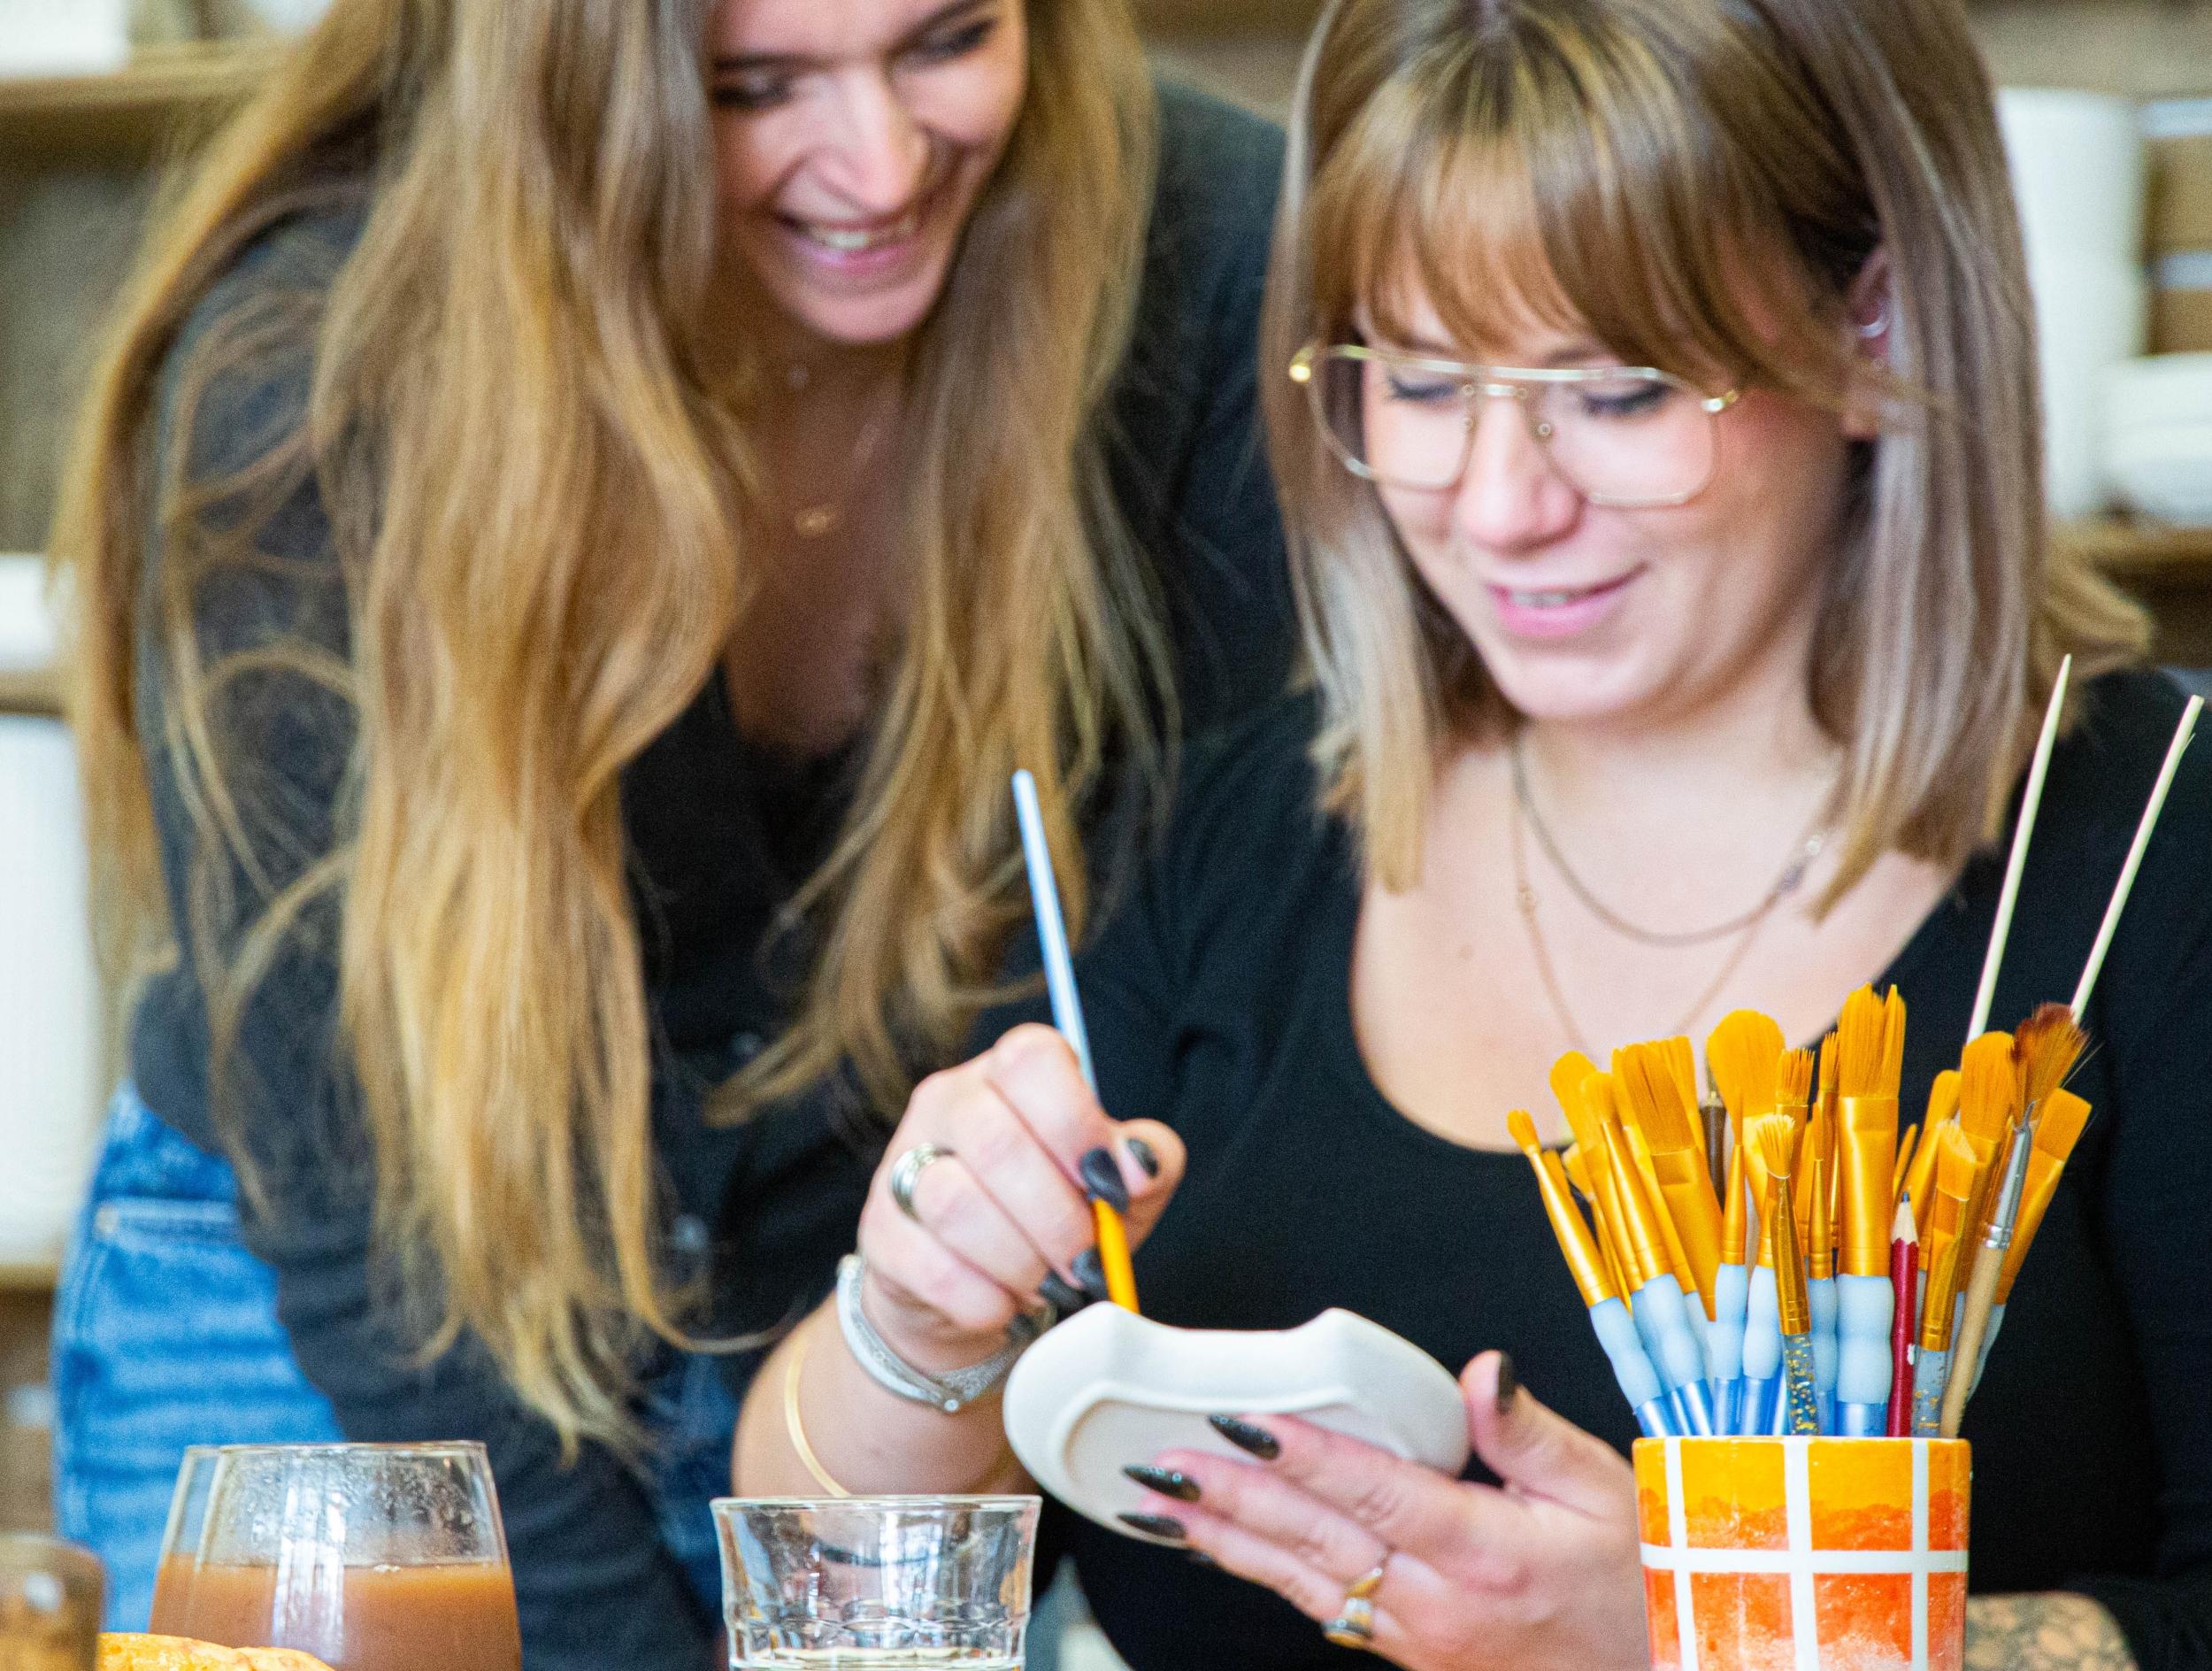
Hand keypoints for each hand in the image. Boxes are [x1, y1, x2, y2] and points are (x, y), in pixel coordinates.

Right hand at [857, 1023, 1183, 1373]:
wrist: (972, 1290)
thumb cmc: (1054, 1218)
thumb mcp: (1113, 1184)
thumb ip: (1145, 1162)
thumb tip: (1139, 1166)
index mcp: (1008, 1072)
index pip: (1031, 1060)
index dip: (1077, 1124)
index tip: (1112, 1185)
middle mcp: (948, 1102)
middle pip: (997, 1143)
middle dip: (1058, 1219)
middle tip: (1088, 1262)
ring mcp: (903, 1164)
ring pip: (955, 1204)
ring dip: (1021, 1261)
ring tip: (1050, 1285)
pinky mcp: (881, 1234)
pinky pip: (932, 1268)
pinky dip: (985, 1299)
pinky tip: (1008, 1305)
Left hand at [1131, 1352, 1647, 1670]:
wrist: (1660, 1670)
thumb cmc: (1637, 1579)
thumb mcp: (1606, 1491)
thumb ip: (1531, 1431)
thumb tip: (1482, 1371)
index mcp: (1487, 1554)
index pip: (1374, 1492)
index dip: (1302, 1454)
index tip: (1242, 1420)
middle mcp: (1440, 1603)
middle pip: (1315, 1541)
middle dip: (1231, 1498)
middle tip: (1163, 1461)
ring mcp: (1417, 1638)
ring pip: (1302, 1582)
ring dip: (1224, 1540)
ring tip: (1160, 1504)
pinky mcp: (1408, 1655)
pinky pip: (1319, 1609)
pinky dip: (1261, 1574)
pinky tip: (1218, 1548)